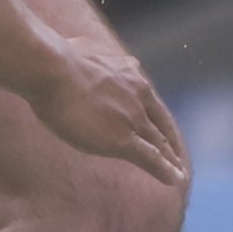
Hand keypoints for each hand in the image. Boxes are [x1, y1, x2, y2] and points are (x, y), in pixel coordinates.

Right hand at [29, 36, 190, 188]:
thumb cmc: (56, 60)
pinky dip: (166, 171)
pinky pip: (151, 159)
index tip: (159, 126)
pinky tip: (174, 180)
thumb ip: (91, 61)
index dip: (157, 116)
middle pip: (160, 122)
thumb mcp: (83, 53)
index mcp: (129, 74)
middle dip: (169, 140)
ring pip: (159, 143)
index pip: (149, 100)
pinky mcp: (124, 139)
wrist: (53, 70)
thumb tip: (79, 51)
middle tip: (175, 154)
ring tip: (179, 172)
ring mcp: (133, 118)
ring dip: (171, 159)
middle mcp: (139, 94)